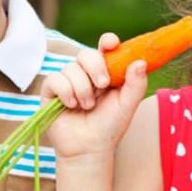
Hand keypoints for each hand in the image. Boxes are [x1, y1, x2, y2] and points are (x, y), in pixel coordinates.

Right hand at [42, 33, 147, 159]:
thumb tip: (140, 62)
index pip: (105, 49)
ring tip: (87, 106)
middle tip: (102, 84)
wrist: (89, 149)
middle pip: (86, 54)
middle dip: (95, 66)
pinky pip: (55, 79)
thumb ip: (136, 84)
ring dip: (82, 88)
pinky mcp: (51, 91)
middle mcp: (85, 73)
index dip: (107, 41)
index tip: (111, 44)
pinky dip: (65, 91)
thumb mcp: (127, 105)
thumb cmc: (109, 126)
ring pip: (71, 68)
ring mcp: (67, 80)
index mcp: (105, 72)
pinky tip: (71, 105)